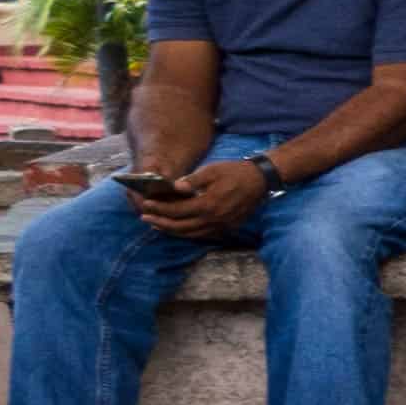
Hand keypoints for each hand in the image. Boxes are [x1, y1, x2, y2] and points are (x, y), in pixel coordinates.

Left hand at [134, 155, 272, 237]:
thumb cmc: (235, 172)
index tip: (146, 204)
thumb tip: (175, 187)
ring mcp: (221, 225)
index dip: (160, 208)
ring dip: (172, 230)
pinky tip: (180, 228)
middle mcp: (213, 219)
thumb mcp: (212, 170)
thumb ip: (193, 180)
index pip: (177, 210)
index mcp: (208, 204)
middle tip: (145, 217)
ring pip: (191, 233)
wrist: (260, 181)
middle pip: (181, 226)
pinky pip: (202, 234)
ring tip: (158, 225)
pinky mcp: (227, 227)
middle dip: (161, 222)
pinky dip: (188, 233)